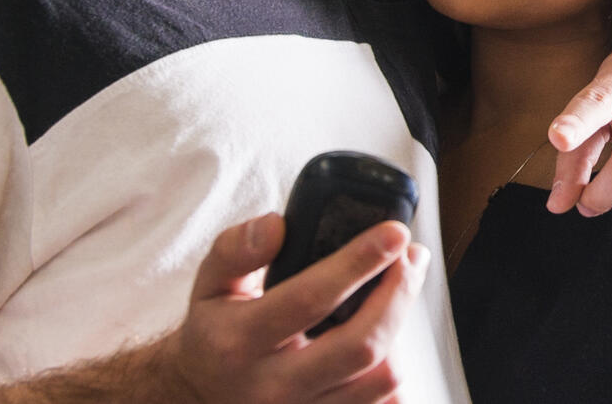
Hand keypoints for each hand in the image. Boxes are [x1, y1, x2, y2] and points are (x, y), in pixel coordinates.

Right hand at [160, 213, 426, 403]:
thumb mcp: (209, 284)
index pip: (310, 298)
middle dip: (398, 294)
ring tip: (397, 294)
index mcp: (241, 340)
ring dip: (399, 330)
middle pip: (361, 344)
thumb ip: (236, 249)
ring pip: (379, 379)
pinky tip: (386, 338)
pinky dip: (391, 370)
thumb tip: (277, 225)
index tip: (393, 233)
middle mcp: (273, 384)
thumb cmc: (215, 333)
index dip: (359, 262)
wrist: (201, 394)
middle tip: (410, 258)